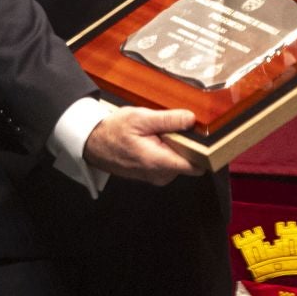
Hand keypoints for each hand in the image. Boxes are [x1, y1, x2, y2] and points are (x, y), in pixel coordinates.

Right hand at [81, 106, 204, 184]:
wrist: (92, 143)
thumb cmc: (114, 130)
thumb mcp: (141, 118)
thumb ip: (168, 120)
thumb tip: (191, 119)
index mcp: (159, 162)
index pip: (196, 166)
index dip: (203, 151)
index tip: (202, 135)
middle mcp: (160, 175)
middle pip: (188, 161)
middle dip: (185, 143)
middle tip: (171, 127)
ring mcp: (156, 177)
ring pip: (178, 161)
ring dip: (174, 146)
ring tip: (157, 132)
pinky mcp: (152, 175)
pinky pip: (168, 163)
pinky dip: (165, 150)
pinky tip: (153, 139)